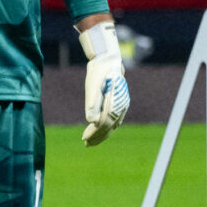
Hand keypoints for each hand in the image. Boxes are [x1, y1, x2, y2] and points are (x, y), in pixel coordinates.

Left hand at [79, 20, 129, 145]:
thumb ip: (92, 103)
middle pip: (108, 127)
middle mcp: (120, 107)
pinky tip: (104, 131)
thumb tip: (91, 121)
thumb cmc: (99, 73)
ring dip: (102, 134)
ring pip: (113, 125)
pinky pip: (116, 120)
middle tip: (86, 144)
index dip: (94, 133)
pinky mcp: (121, 104)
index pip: (103, 125)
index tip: (84, 139)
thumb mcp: (92, 86)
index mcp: (113, 103)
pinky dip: (109, 127)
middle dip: (97, 137)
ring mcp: (122, 106)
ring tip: (91, 141)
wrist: (108, 62)